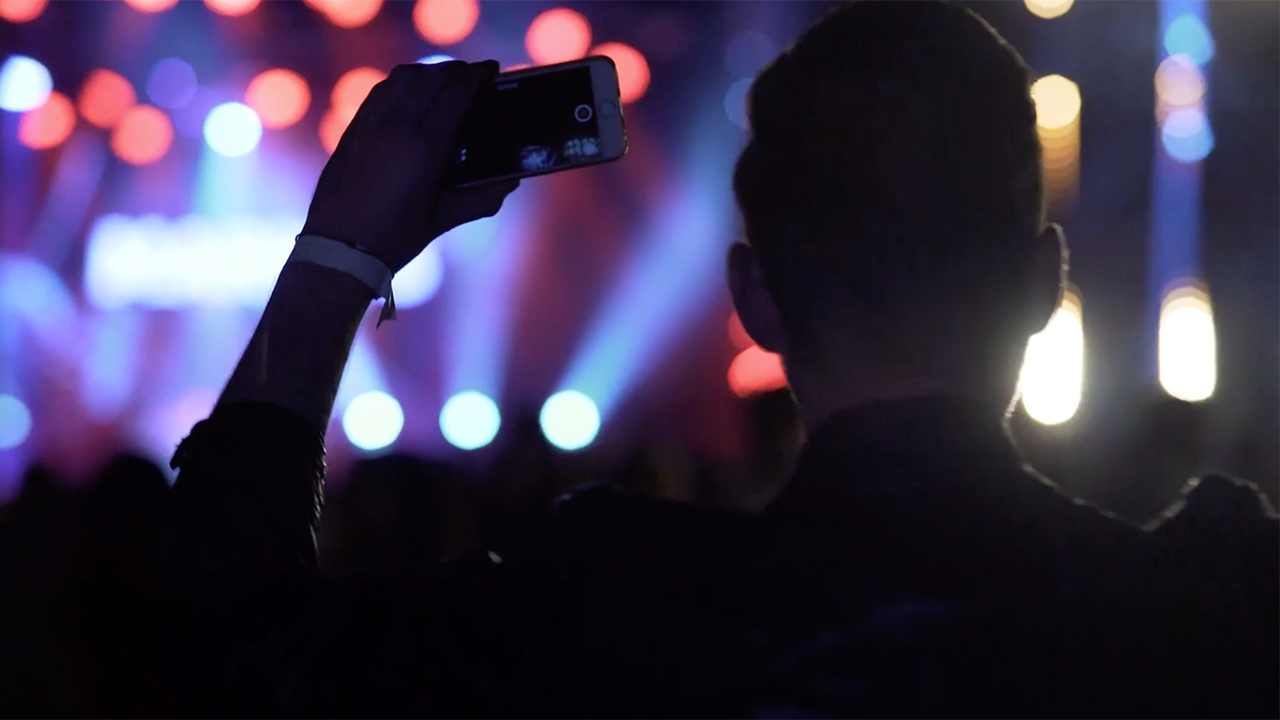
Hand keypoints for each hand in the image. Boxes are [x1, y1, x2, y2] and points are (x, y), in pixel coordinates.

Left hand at [301, 60, 518, 272]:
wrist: (339, 248)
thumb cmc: (393, 239)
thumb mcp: (441, 219)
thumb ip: (480, 199)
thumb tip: (510, 183)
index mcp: (424, 148)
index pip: (456, 92)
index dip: (477, 75)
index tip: (491, 70)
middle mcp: (396, 127)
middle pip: (431, 76)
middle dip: (457, 69)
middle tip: (473, 74)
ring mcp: (370, 126)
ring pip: (402, 77)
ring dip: (428, 71)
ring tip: (444, 78)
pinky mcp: (353, 131)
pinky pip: (380, 92)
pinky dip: (401, 82)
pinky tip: (410, 91)